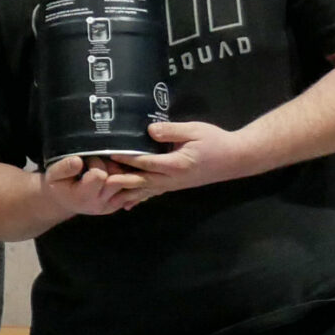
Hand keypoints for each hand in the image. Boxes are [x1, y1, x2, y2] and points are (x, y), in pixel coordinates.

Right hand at [41, 153, 147, 216]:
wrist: (63, 200)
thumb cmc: (58, 185)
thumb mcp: (52, 175)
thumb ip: (64, 168)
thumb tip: (78, 161)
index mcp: (83, 197)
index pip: (100, 176)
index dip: (95, 163)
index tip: (87, 160)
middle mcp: (100, 204)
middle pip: (118, 180)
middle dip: (111, 166)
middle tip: (99, 163)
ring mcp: (112, 205)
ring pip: (129, 184)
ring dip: (122, 171)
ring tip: (107, 166)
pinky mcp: (120, 203)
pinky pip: (132, 189)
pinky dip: (127, 178)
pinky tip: (117, 172)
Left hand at [103, 119, 247, 200]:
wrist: (236, 158)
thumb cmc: (216, 141)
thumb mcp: (195, 130)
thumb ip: (171, 131)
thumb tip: (149, 131)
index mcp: (176, 163)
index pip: (145, 162)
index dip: (125, 159)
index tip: (107, 154)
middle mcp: (172, 178)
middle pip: (139, 181)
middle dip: (118, 179)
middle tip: (97, 176)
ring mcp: (173, 185)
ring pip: (144, 191)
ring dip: (124, 191)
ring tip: (103, 190)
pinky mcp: (175, 186)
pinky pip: (153, 194)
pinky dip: (138, 198)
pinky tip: (125, 204)